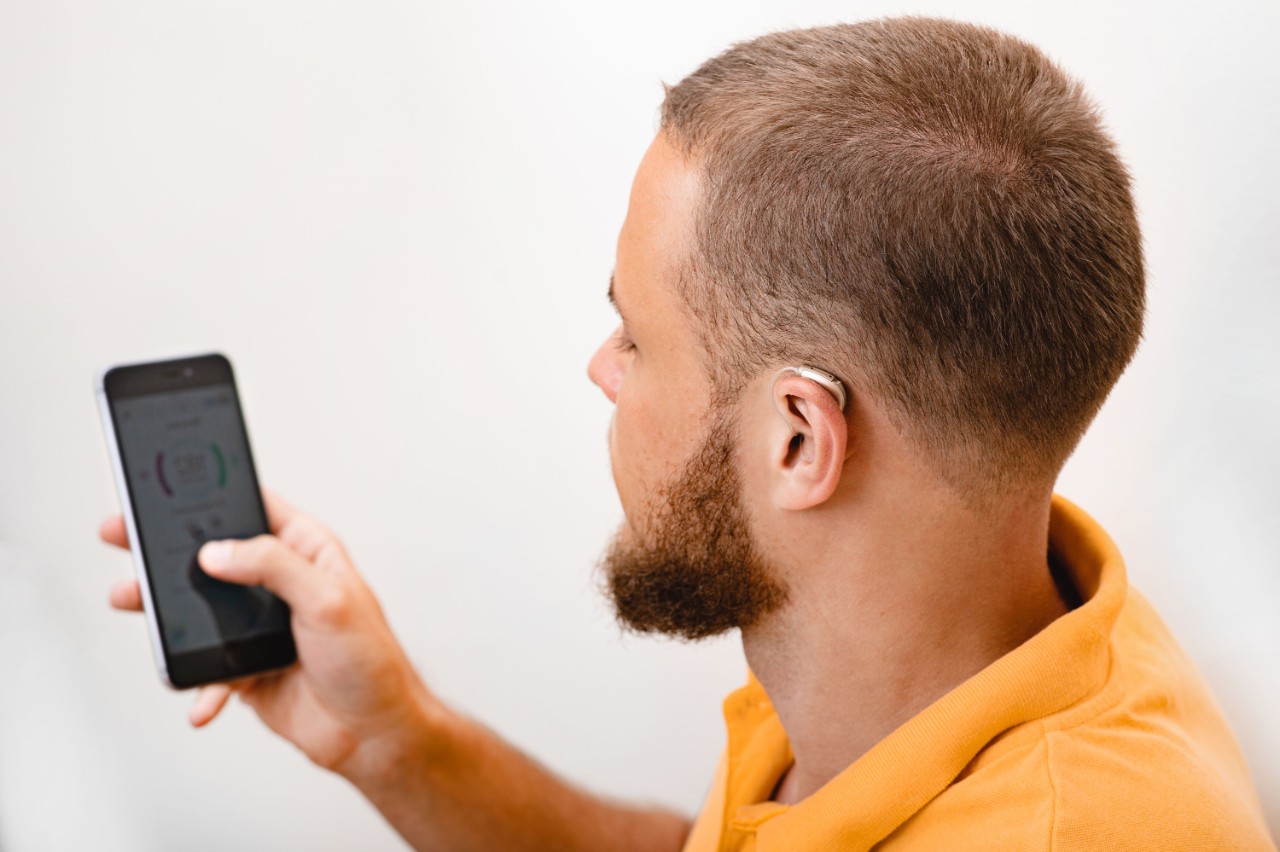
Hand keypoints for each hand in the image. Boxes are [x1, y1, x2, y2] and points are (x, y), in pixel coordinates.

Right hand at [100, 490, 434, 776]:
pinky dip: (198, 683)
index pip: (256, 508)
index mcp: (307, 552)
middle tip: (126, 537)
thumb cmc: (372, 661)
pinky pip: (207, 668)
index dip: (216, 494)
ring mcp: (259, 625)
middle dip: (168, 549)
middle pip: (214, 556)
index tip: (171, 489)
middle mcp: (280, 583)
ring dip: (164, 611)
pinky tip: (202, 698)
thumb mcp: (330, 600)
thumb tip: (219, 551)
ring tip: (132, 602)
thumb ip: (275, 566)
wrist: (373, 732)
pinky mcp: (246, 667)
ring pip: (199, 609)